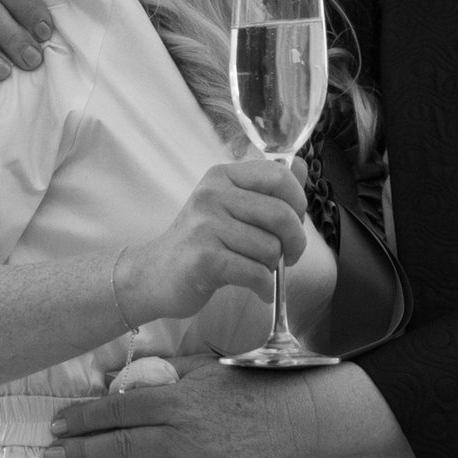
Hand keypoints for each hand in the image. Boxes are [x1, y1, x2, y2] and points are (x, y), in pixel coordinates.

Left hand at [46, 359, 328, 457]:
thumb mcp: (206, 368)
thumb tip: (123, 379)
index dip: (84, 418)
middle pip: (121, 445)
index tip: (57, 425)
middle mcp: (183, 435)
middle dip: (81, 452)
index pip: (119, 410)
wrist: (295, 421)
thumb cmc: (249, 389)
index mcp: (178, 400)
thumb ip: (164, 373)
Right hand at [115, 160, 306, 321]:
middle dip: (295, 243)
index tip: (294, 223)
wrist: (154, 275)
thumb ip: (267, 189)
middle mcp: (212, 195)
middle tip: (289, 256)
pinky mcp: (204, 258)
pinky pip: (256, 273)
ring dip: (273, 268)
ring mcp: (205, 226)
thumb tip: (303, 166)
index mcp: (222, 177)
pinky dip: (265, 287)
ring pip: (270, 248)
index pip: (278, 176)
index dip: (298, 203)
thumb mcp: (229, 207)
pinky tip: (259, 290)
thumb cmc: (200, 243)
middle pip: (281, 215)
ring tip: (258, 271)